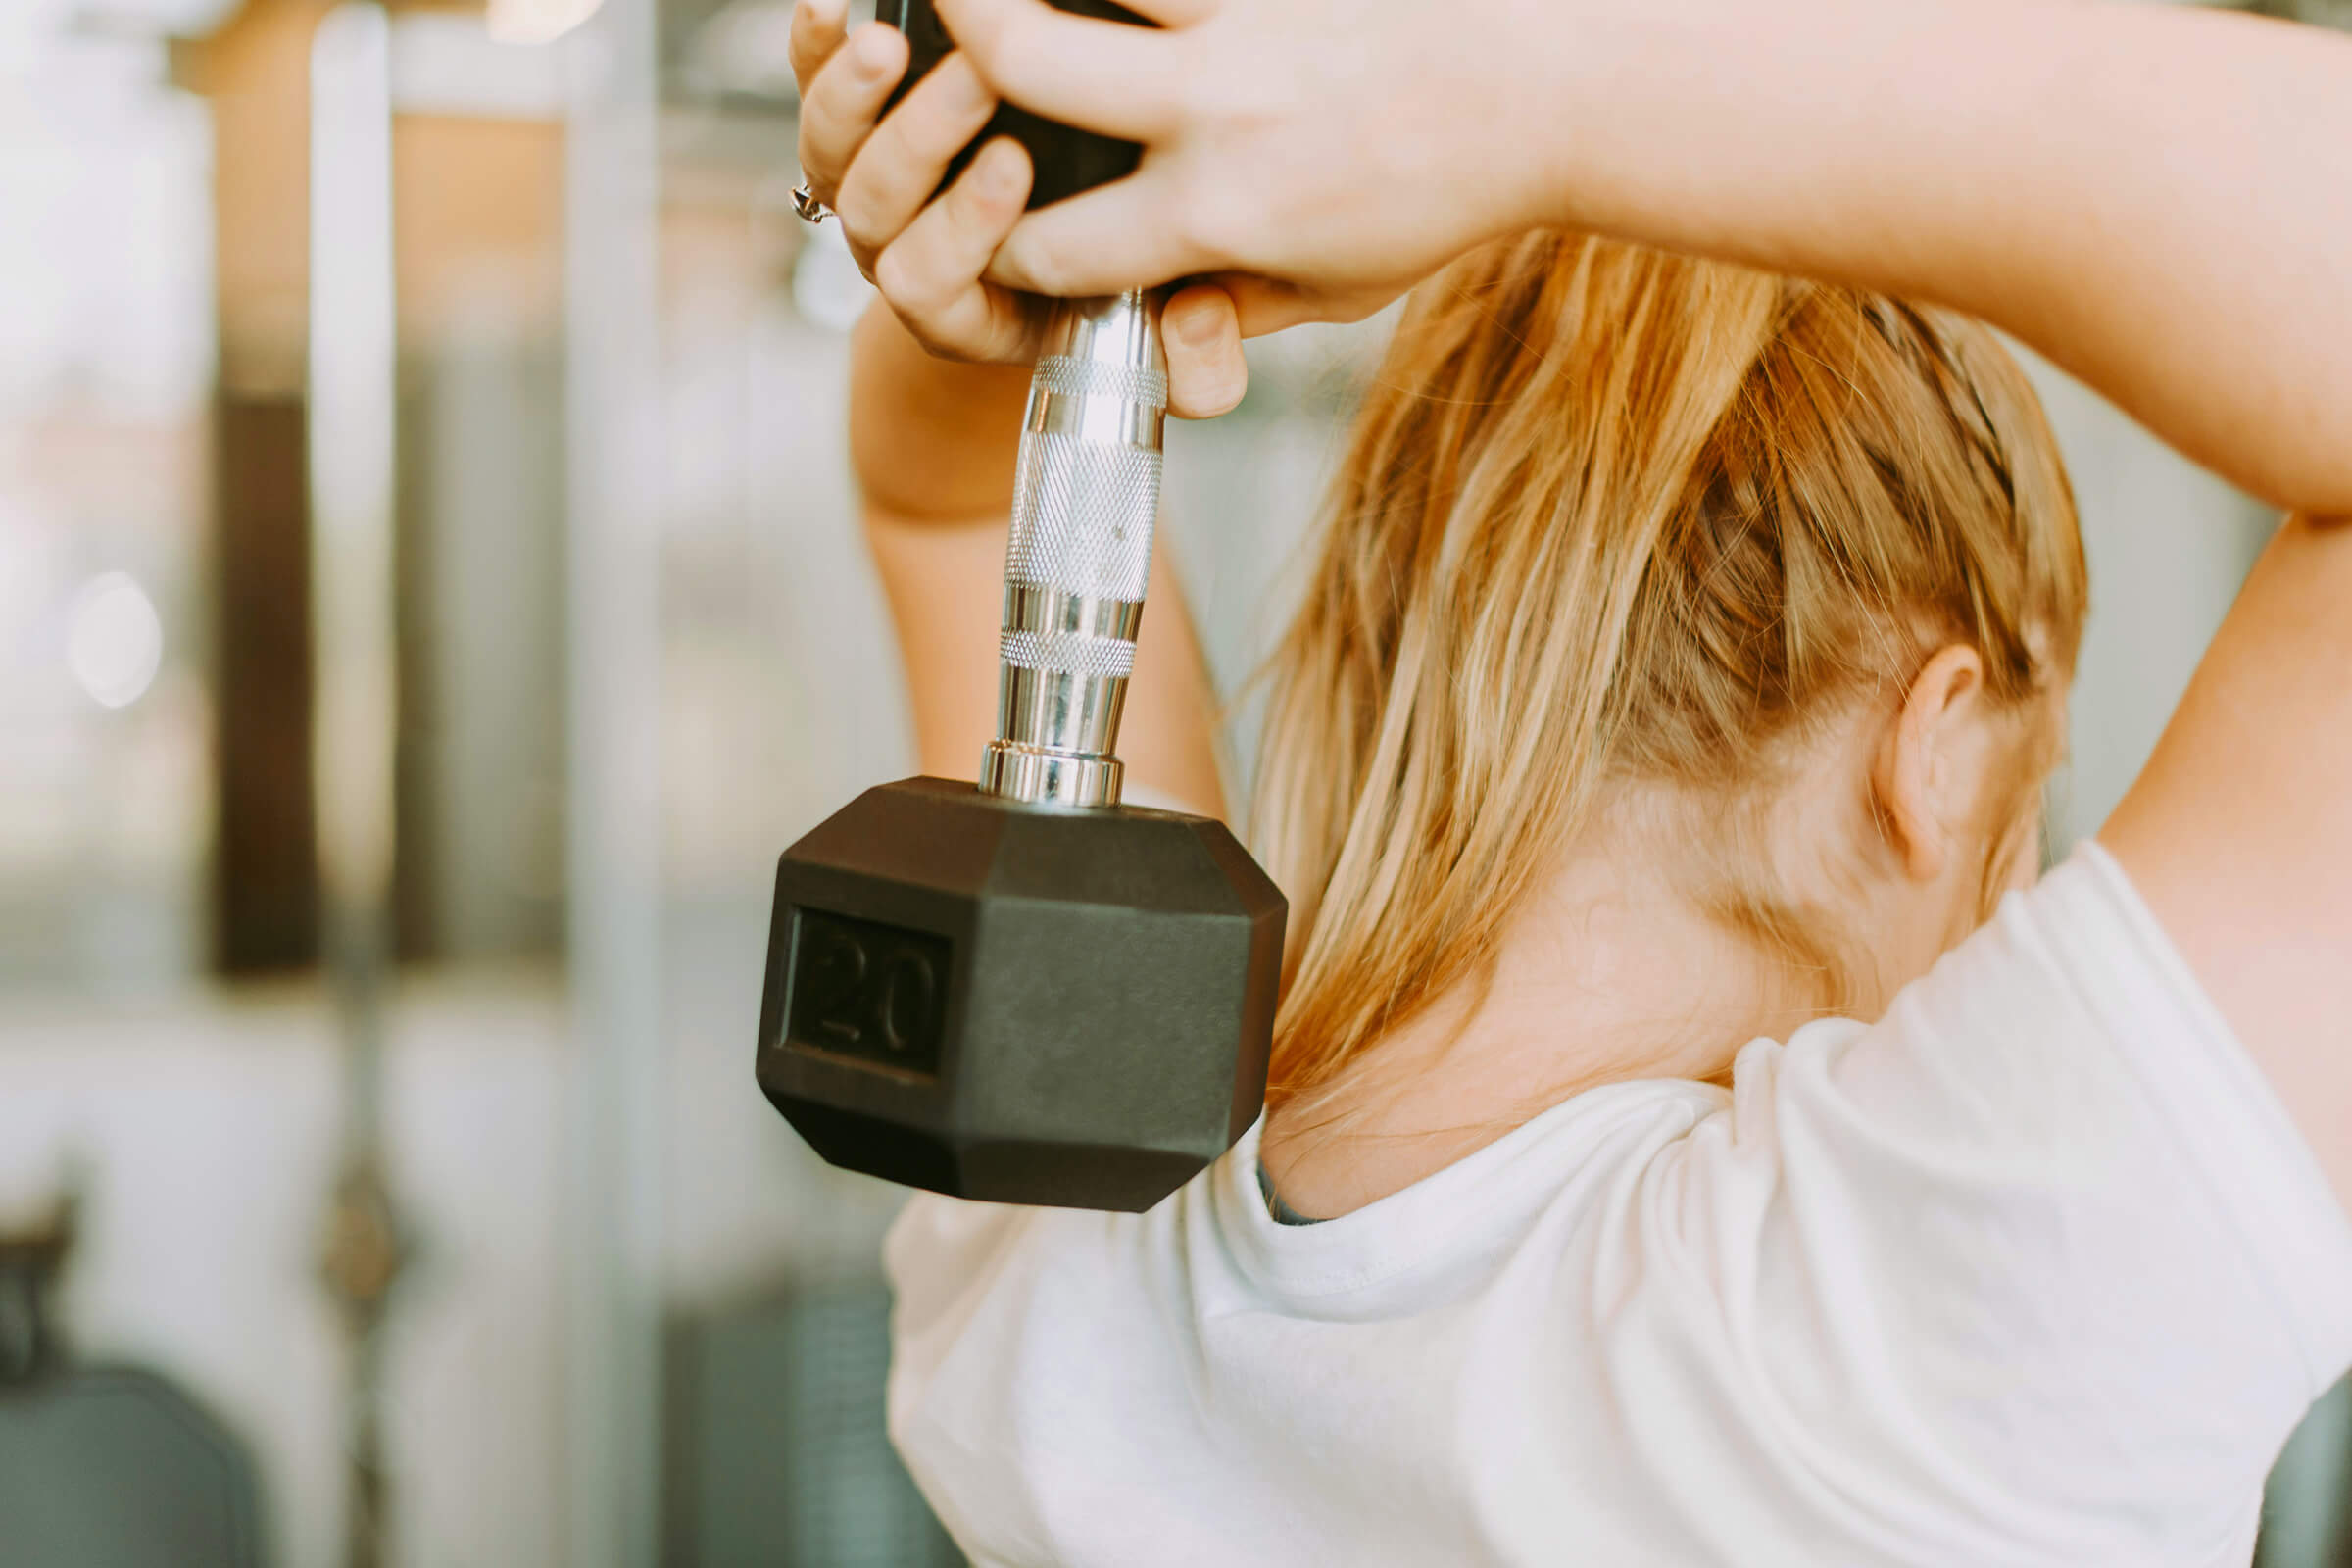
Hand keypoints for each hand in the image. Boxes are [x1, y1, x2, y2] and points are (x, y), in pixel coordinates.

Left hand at [790, 0, 1251, 416]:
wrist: (1058, 259)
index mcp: (962, 314)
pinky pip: (811, 82)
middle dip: (923, 138)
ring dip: (859, 92)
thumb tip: (1200, 320)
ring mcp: (869, 188)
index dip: (964, 226)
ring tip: (898, 40)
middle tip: (978, 78)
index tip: (1016, 168)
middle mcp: (902, 252)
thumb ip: (1194, 367)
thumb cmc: (1111, 288)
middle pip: (874, 205)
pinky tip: (838, 4)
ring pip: (832, 148)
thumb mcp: (1157, 340)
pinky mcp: (851, 125)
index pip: (931, 281)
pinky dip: (818, 44)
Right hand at [931, 0, 1563, 338]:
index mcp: (1214, 211)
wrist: (1552, 91)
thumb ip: (1231, 306)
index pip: (1049, 239)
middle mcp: (1213, 106)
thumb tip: (1153, 325)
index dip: (992, 245)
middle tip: (919, 10)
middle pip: (1021, 53)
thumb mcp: (1337, 290)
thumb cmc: (1442, 197)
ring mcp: (1247, 15)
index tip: (984, 224)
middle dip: (952, 32)